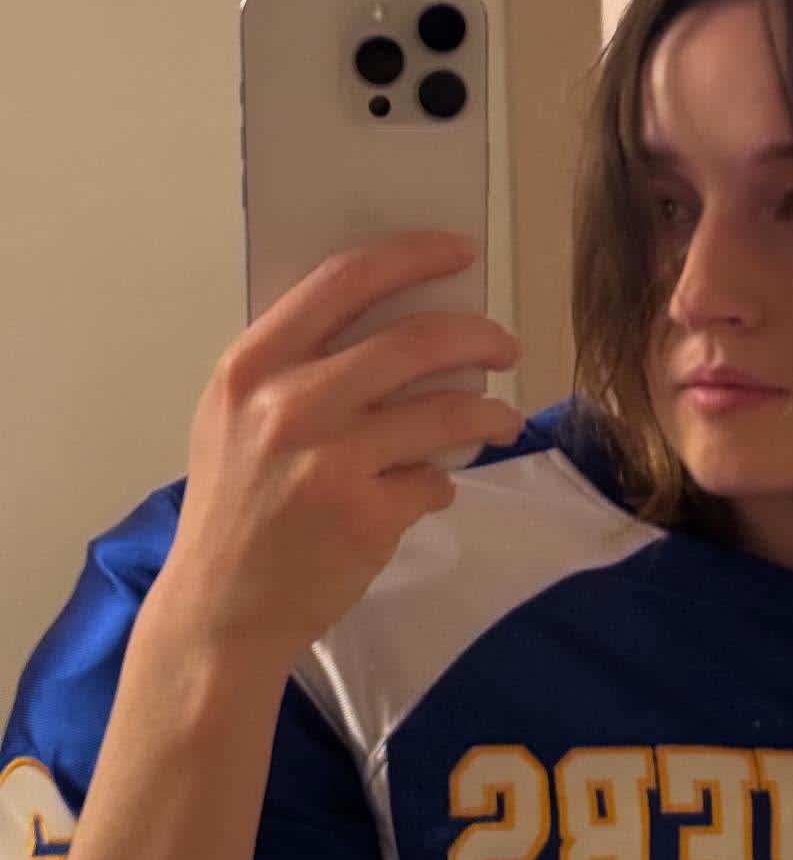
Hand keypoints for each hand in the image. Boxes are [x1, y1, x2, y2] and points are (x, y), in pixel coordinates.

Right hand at [149, 229, 522, 667]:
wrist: (220, 610)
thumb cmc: (235, 506)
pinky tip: (430, 490)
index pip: (344, 280)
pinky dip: (442, 483)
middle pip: (416, 341)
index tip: (460, 249)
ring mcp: (332, 461)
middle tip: (506, 344)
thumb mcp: (236, 418)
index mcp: (253, 366)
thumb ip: (298, 368)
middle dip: (480, 335)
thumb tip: (394, 322)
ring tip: (503, 418)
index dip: (411, 255)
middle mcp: (291, 404)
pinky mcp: (368, 514)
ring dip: (491, 410)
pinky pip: (436, 480)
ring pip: (447, 410)